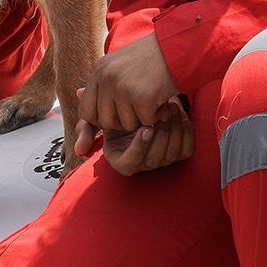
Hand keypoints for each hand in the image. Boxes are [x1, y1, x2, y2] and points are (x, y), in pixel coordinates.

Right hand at [75, 97, 192, 175]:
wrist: (144, 102)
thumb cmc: (118, 111)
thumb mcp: (98, 116)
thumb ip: (86, 128)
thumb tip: (79, 149)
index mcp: (123, 161)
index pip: (132, 163)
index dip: (139, 147)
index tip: (145, 128)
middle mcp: (144, 164)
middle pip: (156, 158)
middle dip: (160, 132)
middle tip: (162, 110)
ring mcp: (164, 161)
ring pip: (172, 152)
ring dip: (174, 128)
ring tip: (172, 106)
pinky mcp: (181, 153)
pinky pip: (187, 148)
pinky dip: (185, 130)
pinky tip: (181, 114)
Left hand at [76, 33, 178, 136]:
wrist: (180, 46)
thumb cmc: (152, 58)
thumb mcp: (120, 66)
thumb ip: (99, 87)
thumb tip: (76, 108)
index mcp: (99, 71)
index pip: (86, 111)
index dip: (102, 119)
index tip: (120, 114)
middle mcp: (107, 78)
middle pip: (105, 122)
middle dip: (123, 121)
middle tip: (139, 107)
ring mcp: (123, 87)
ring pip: (125, 124)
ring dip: (142, 118)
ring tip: (152, 100)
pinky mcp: (142, 96)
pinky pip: (145, 122)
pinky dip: (156, 116)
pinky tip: (162, 101)